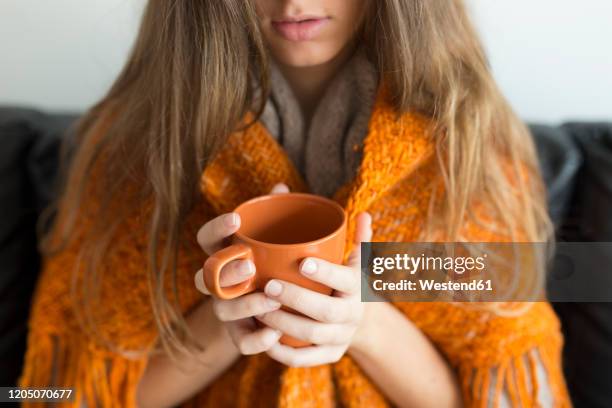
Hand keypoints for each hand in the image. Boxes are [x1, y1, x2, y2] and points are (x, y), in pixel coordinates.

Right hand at [194, 183, 289, 354]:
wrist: (277, 309)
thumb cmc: (270, 265)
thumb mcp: (272, 240)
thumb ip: (273, 216)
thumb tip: (281, 188)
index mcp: (222, 255)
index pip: (206, 239)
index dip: (215, 229)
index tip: (235, 218)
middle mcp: (217, 284)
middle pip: (207, 278)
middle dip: (226, 271)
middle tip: (251, 264)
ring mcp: (226, 310)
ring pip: (221, 310)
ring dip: (244, 304)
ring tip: (271, 298)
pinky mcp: (239, 335)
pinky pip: (240, 342)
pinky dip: (256, 340)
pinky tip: (274, 334)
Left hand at [254, 212, 372, 366]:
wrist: (363, 322)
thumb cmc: (349, 282)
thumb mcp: (357, 261)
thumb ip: (358, 238)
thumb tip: (363, 214)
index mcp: (359, 287)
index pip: (346, 279)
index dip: (326, 273)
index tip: (302, 262)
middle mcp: (353, 314)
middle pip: (326, 312)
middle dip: (296, 300)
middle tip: (269, 286)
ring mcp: (341, 338)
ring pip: (312, 336)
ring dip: (284, 324)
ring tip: (259, 310)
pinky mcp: (329, 356)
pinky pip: (304, 359)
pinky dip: (282, 352)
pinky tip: (264, 336)